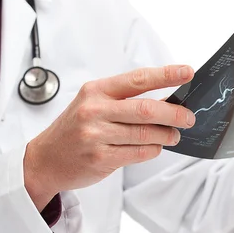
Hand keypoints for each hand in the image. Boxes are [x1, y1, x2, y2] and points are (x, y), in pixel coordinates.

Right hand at [24, 65, 195, 210]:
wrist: (44, 160)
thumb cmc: (74, 129)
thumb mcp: (92, 104)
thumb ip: (125, 100)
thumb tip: (167, 99)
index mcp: (96, 91)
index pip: (138, 79)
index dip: (166, 75)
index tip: (187, 72)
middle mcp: (95, 110)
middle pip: (147, 109)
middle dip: (175, 113)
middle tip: (189, 117)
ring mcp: (96, 136)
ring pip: (146, 134)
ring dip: (167, 135)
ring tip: (174, 135)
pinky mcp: (101, 159)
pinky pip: (139, 153)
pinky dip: (153, 150)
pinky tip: (155, 147)